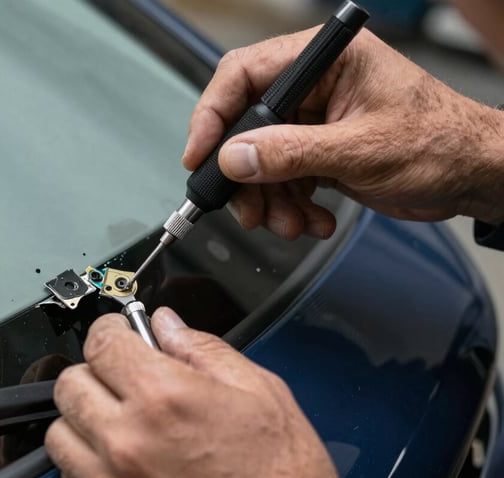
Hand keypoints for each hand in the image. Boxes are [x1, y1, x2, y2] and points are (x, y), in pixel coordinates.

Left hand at [45, 308, 343, 477]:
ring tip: (121, 420)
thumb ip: (201, 348)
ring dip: (84, 417)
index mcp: (163, 396)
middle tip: (124, 376)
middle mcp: (127, 439)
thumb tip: (166, 325)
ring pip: (60, 432)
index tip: (120, 333)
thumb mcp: (257, 390)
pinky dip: (87, 459)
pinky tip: (123, 457)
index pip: (101, 343)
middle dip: (95, 371)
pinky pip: (70, 476)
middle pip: (70, 384)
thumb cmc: (280, 473)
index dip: (111, 330)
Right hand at [183, 28, 503, 239]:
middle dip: (245, 174)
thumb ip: (291, 153)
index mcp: (325, 60)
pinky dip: (289, 206)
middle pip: (246, 124)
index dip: (213, 114)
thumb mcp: (360, 149)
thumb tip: (234, 157)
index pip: (245, 74)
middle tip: (249, 209)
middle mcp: (314, 86)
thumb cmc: (440, 142)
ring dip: (268, 199)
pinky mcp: (317, 151)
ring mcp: (314, 120)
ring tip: (290, 223)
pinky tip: (312, 219)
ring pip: (260, 160)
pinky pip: (281, 179)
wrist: (472, 176)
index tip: (200, 154)